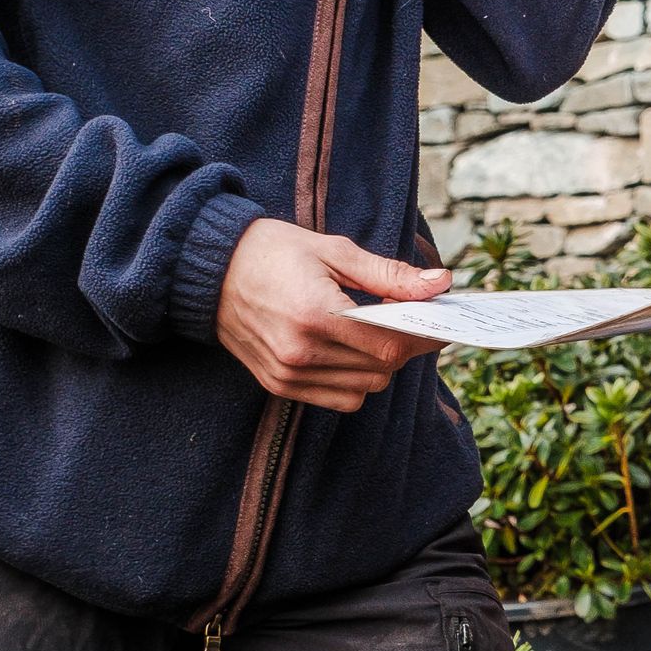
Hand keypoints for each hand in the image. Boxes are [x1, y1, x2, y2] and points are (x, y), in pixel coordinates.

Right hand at [217, 219, 451, 409]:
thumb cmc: (274, 252)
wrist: (210, 270)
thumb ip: (389, 274)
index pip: (388, 344)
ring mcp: (287, 374)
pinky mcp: (279, 386)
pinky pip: (340, 399)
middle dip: (402, 345)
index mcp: (314, 313)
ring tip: (369, 331)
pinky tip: (347, 351)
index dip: (421, 335)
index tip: (437, 320)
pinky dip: (355, 381)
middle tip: (401, 317)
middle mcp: (300, 352)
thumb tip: (439, 284)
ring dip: (379, 364)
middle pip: (381, 369)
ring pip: (365, 389)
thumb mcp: (334, 251)